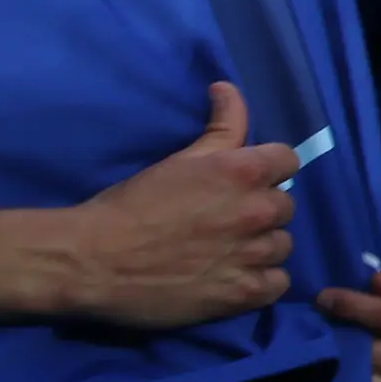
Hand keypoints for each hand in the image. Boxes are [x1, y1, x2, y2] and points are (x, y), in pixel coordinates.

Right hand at [55, 83, 296, 329]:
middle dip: (260, 210)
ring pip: (282, 246)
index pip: (288, 161)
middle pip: (285, 207)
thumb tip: (228, 87)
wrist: (91, 261)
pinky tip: (233, 278)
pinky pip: (278, 283)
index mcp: (243, 173)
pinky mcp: (246, 294)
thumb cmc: (131, 205)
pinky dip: (260, 281)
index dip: (267, 170)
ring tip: (226, 252)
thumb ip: (220, 125)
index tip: (244, 182)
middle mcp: (257, 211)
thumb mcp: (179, 159)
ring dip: (260, 247)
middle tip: (225, 220)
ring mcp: (253, 255)